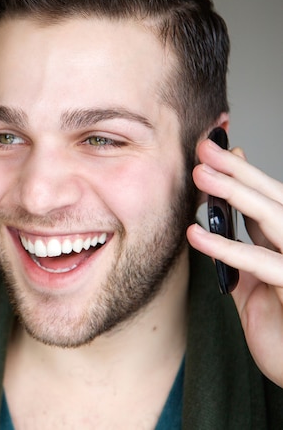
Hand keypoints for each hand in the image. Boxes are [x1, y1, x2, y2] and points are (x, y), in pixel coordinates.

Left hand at [186, 137, 282, 387]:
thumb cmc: (276, 324)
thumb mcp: (250, 282)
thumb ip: (239, 253)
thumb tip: (212, 224)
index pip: (266, 198)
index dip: (242, 173)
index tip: (216, 149)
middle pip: (271, 198)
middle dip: (237, 170)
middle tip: (205, 146)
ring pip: (272, 219)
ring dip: (235, 194)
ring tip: (201, 174)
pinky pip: (261, 263)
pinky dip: (227, 247)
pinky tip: (196, 235)